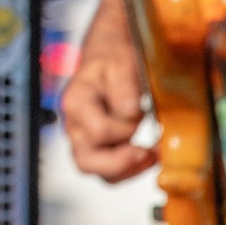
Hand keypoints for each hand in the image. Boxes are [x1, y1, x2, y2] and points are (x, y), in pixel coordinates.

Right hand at [62, 1, 157, 182]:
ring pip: (98, 171)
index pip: (98, 131)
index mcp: (75, 102)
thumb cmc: (113, 56)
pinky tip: (148, 154)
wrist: (110, 53)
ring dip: (128, 169)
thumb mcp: (121, 63)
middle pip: (86, 162)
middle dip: (121, 164)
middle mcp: (74, 124)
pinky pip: (108, 168)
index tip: (141, 114)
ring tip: (152, 155)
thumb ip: (124, 87)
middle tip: (148, 153)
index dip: (124, 129)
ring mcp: (83, 137)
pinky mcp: (97, 144)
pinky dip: (129, 167)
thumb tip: (130, 113)